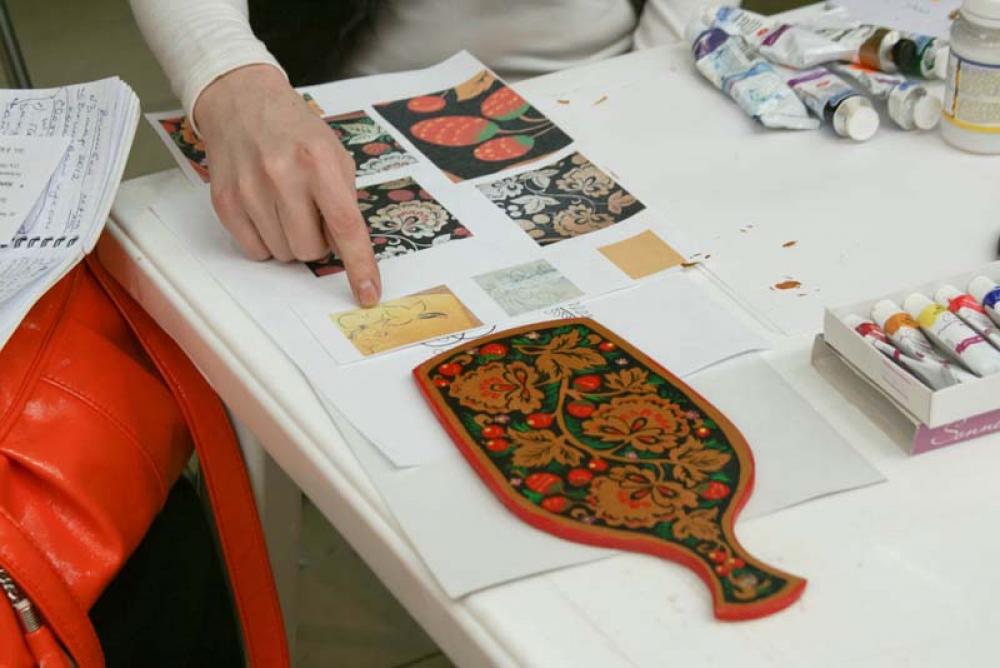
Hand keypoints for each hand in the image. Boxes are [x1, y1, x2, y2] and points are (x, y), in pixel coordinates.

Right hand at [194, 64, 380, 305]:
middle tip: (311, 213)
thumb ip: (344, 200)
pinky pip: (254, 251)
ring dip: (290, 240)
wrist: (242, 102)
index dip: (360, 265)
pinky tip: (265, 209)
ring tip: (285, 205)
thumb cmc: (295, 131)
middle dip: (317, 241)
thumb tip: (345, 248)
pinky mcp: (225, 201)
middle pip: (310, 250)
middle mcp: (282, 175)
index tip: (368, 294)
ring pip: (283, 254)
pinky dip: (266, 240)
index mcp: (319, 162)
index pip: (345, 226)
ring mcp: (250, 189)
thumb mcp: (335, 155)